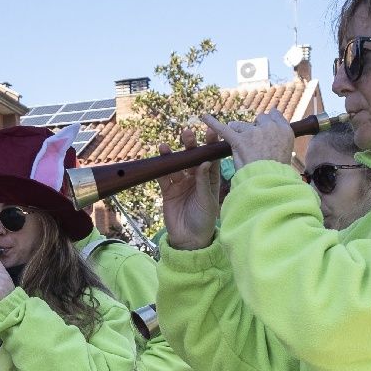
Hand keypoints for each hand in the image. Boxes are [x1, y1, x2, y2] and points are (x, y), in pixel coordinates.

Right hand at [159, 127, 222, 250]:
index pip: (210, 158)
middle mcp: (195, 178)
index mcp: (210, 179)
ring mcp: (181, 184)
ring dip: (172, 154)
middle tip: (187, 133)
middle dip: (190, 145)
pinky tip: (159, 157)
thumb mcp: (207, 200)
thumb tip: (204, 161)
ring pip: (176, 165)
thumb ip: (204, 181)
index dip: (210, 145)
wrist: (189, 239)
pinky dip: (160, 168)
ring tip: (168, 144)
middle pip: (192, 158)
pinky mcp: (168, 191)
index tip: (211, 131)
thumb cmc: (204, 221)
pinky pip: (163, 177)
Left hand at [201, 109, 295, 169]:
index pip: (274, 115)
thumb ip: (278, 141)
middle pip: (258, 119)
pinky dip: (212, 123)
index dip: (267, 123)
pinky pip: (223, 129)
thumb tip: (270, 137)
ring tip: (240, 148)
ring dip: (238, 132)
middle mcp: (270, 127)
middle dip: (254, 129)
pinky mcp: (239, 140)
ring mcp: (254, 132)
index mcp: (285, 130)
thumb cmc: (278, 173)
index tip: (264, 128)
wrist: (271, 181)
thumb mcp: (286, 154)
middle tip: (253, 145)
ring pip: (241, 125)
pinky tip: (204, 117)